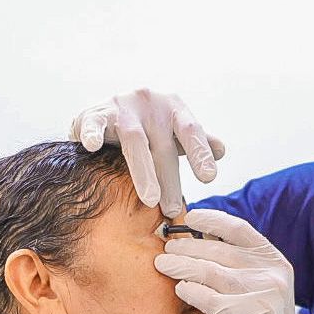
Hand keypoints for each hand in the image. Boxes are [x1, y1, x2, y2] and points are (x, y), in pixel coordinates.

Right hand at [70, 89, 226, 217]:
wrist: (104, 114)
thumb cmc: (147, 126)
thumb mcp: (174, 131)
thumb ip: (197, 141)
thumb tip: (221, 151)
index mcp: (173, 107)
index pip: (191, 130)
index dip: (200, 153)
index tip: (209, 177)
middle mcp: (149, 103)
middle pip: (162, 145)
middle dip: (170, 178)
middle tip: (174, 209)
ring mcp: (120, 107)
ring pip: (134, 140)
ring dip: (143, 171)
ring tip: (150, 200)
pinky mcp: (93, 114)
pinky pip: (93, 123)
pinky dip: (92, 134)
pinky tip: (93, 146)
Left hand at [154, 210, 313, 313]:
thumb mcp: (263, 289)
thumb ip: (241, 266)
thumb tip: (203, 239)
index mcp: (275, 263)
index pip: (240, 230)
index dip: (212, 220)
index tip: (191, 217)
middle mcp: (271, 275)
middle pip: (219, 250)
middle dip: (187, 246)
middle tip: (167, 248)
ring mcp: (259, 295)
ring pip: (209, 271)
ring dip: (181, 265)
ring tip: (163, 264)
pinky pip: (206, 297)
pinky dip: (189, 290)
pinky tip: (179, 290)